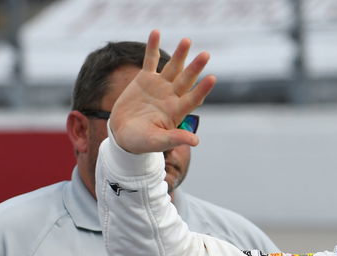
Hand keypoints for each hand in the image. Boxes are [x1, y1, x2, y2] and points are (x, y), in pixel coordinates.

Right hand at [110, 30, 215, 154]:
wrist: (123, 135)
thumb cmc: (141, 142)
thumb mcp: (157, 142)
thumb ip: (174, 139)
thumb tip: (195, 141)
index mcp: (176, 112)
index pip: (193, 99)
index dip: (202, 89)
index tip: (213, 78)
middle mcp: (171, 97)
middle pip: (186, 80)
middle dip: (195, 67)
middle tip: (206, 54)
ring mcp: (159, 86)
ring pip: (172, 67)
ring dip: (179, 54)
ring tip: (187, 40)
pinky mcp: (145, 79)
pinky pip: (150, 60)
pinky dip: (152, 47)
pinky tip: (156, 32)